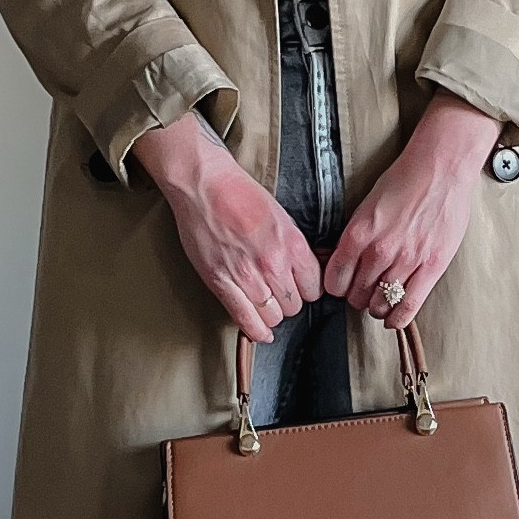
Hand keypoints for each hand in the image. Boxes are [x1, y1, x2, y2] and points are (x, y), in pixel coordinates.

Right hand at [132, 109, 320, 344]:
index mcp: (292, 244)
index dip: (307, 288)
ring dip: (272, 313)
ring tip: (266, 303)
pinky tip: (261, 333)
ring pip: (273, 316)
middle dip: (290, 300)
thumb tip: (308, 268)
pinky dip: (256, 331)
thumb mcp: (282, 216)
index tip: (300, 286)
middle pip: (295, 304)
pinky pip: (245, 319)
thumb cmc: (240, 193)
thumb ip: (295, 246)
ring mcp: (246, 276)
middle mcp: (272, 264)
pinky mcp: (221, 283)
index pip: (314, 287)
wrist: (205, 185)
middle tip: (280, 291)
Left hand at [325, 93, 498, 322]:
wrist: (440, 168)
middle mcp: (378, 251)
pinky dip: (397, 318)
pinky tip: (393, 318)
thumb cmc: (404, 181)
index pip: (335, 281)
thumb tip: (340, 262)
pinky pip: (408, 306)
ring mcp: (406, 261)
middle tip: (364, 291)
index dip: (337, 287)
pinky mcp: (432, 267)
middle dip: (357, 297)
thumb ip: (354, 237)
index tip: (343, 286)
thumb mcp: (365, 206)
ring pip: (380, 304)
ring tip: (381, 299)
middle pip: (356, 296)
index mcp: (357, 234)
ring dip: (377, 307)